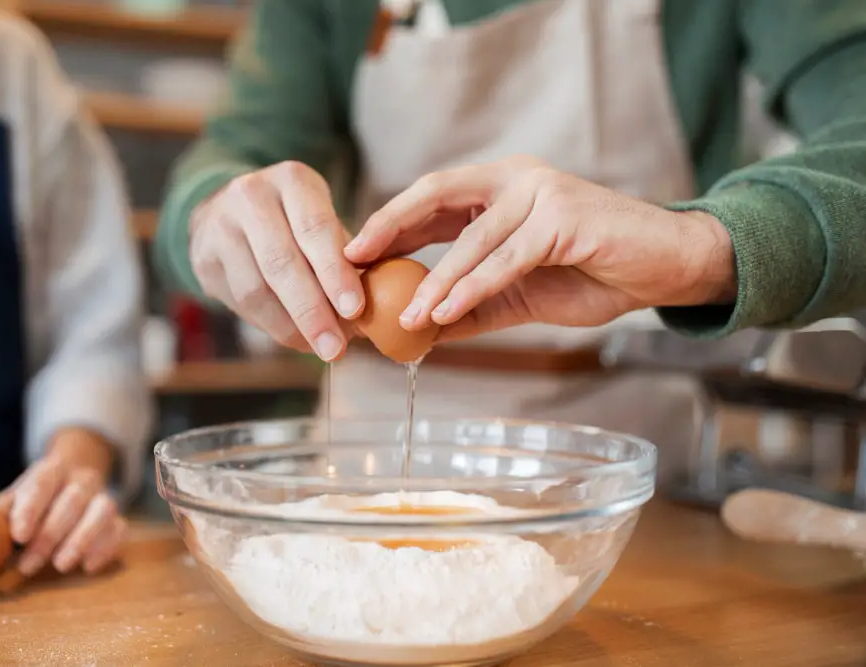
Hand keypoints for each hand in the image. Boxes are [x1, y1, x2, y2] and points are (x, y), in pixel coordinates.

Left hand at [0, 428, 125, 576]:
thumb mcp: (15, 496)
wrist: (74, 477)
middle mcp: (81, 479)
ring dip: (82, 539)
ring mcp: (102, 496)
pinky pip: (120, 528)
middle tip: (27, 565)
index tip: (18, 536)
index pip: (42, 484)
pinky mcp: (117, 517)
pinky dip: (106, 547)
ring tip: (61, 565)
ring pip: (102, 511)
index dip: (31, 509)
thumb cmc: (36, 496)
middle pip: (72, 501)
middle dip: (50, 535)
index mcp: (52, 469)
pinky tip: (88, 566)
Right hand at [189, 161, 364, 360]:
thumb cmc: (295, 220)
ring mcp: (220, 226)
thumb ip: (347, 257)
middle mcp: (250, 196)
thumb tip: (369, 313)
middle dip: (312, 311)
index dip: (335, 272)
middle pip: (281, 263)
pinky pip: (240, 303)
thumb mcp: (322, 219)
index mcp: (292, 180)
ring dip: (292, 327)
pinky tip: (298, 338)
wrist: (229, 209)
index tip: (355, 309)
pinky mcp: (203, 257)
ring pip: (256, 290)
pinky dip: (273, 326)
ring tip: (322, 347)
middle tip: (337, 348)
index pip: (315, 228)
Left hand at [344, 156, 736, 341]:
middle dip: (390, 225)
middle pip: (437, 194)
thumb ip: (472, 306)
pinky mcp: (563, 214)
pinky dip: (472, 286)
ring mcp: (540, 191)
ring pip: (471, 238)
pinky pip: (506, 256)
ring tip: (404, 314)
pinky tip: (444, 311)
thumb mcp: (518, 294)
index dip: (391, 222)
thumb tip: (420, 332)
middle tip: (352, 258)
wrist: (662, 269)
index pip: (433, 199)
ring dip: (433, 279)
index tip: (355, 252)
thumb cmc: (592, 273)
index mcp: (500, 188)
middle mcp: (516, 178)